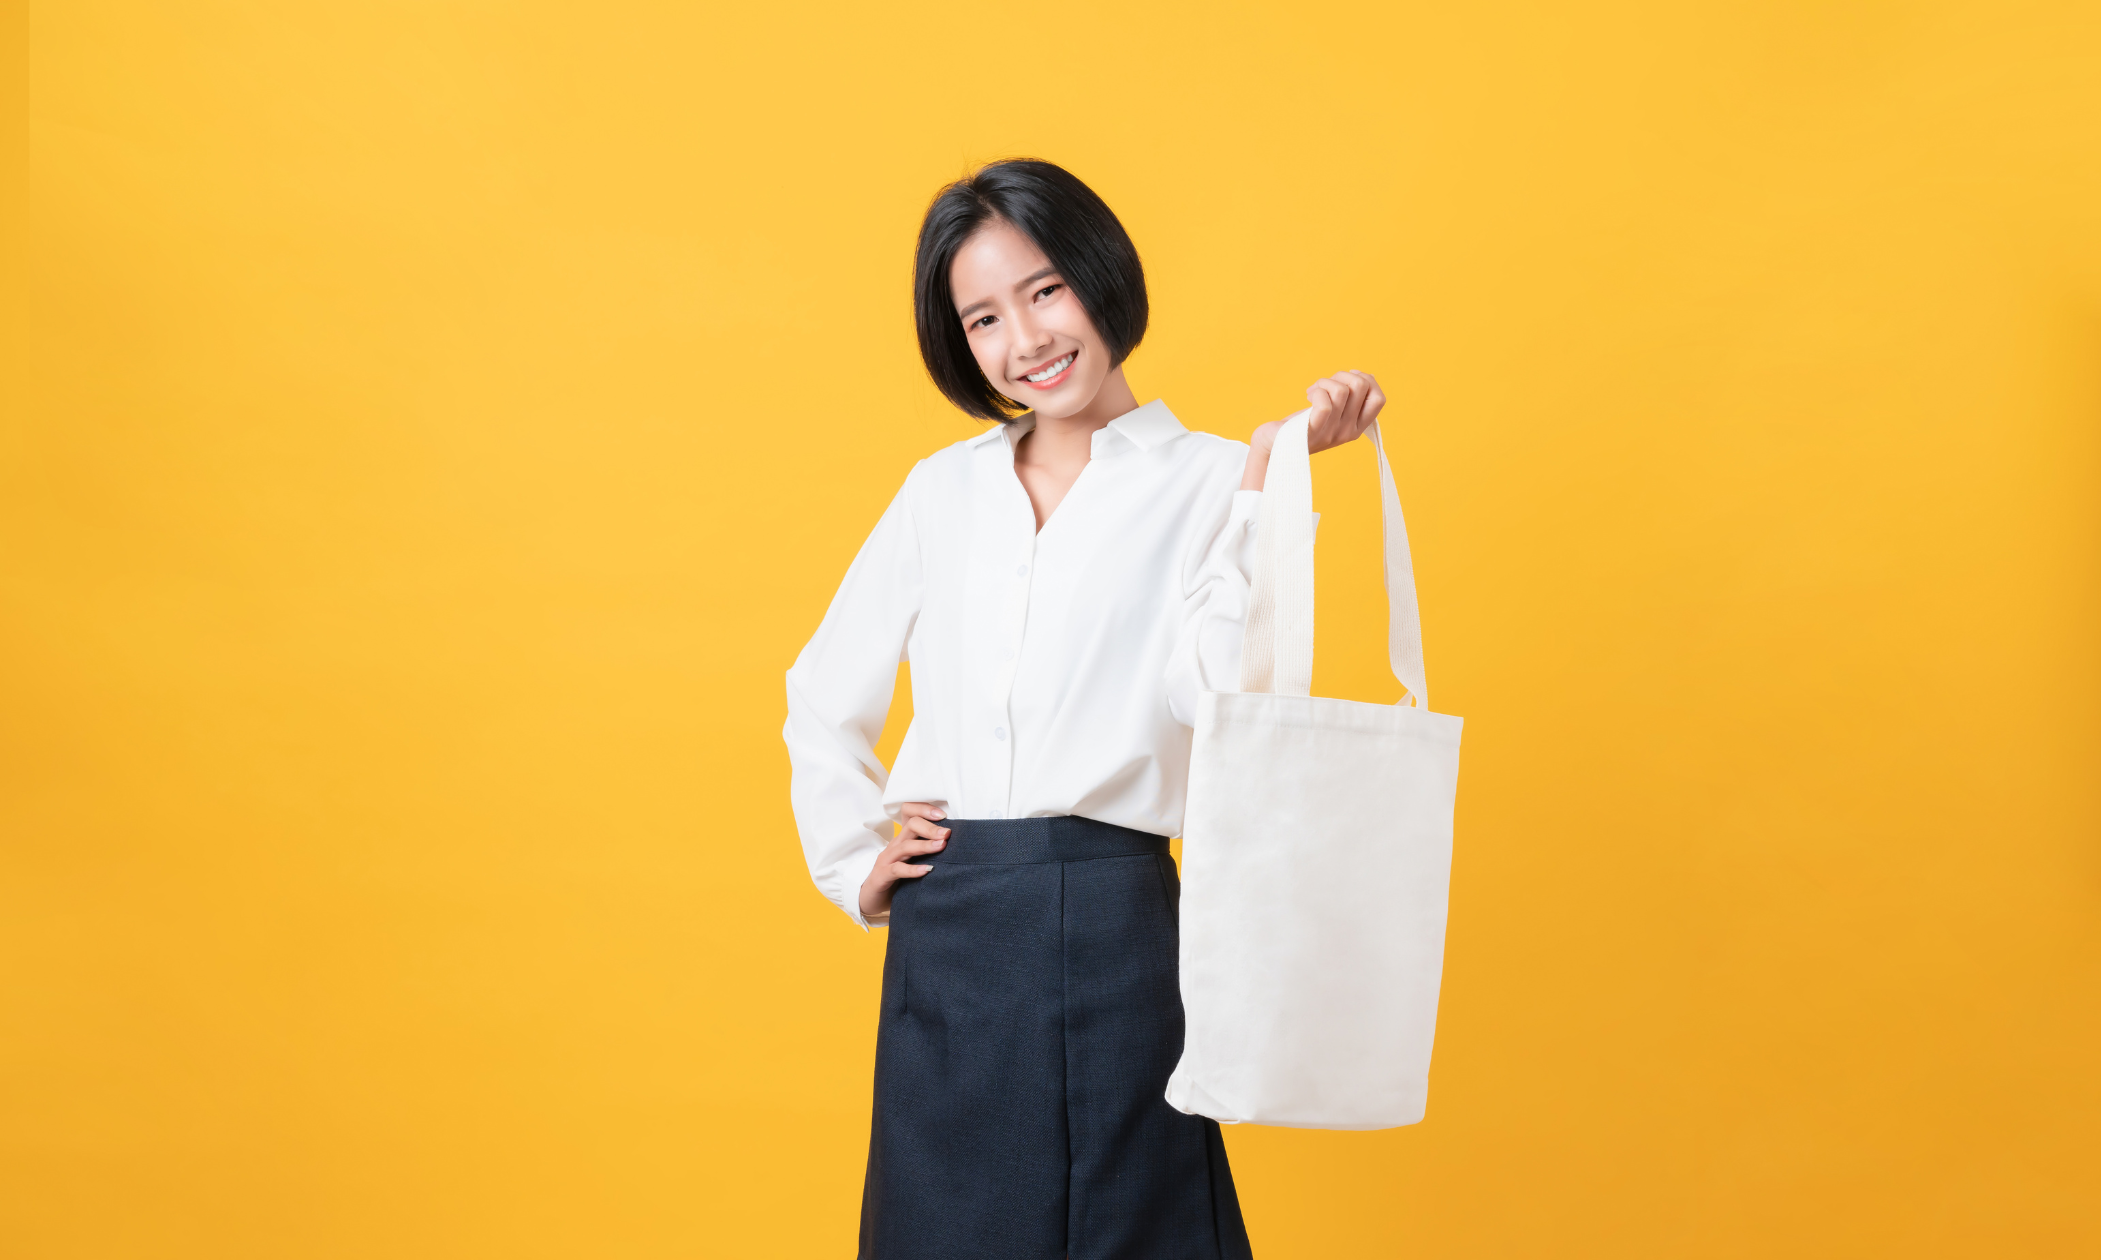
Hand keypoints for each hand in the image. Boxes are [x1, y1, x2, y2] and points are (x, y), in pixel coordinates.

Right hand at [859, 802, 947, 919]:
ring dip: (925, 845)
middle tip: (947, 834)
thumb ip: (929, 852)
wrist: (871, 899)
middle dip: (930, 827)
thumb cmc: (898, 879)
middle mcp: (895, 845)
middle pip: (911, 825)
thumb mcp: (914, 861)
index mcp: (903, 838)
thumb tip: (957, 845)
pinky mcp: (883, 875)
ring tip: (942, 846)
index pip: (910, 813)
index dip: (925, 809)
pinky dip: (913, 869)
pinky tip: (927, 870)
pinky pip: (897, 869)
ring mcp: (887, 859)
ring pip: (906, 846)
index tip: (943, 815)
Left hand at [1242, 370, 1386, 489]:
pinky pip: (1325, 404)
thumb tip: (1364, 374)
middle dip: (1343, 375)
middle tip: (1326, 384)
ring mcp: (1332, 432)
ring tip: (1314, 390)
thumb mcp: (1334, 413)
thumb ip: (1350, 399)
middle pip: (1361, 387)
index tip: (1349, 379)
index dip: (1368, 380)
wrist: (1276, 446)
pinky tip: (1309, 396)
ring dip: (1325, 381)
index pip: (1379, 399)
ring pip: (1342, 390)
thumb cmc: (1303, 424)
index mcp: (1357, 428)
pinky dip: (1317, 391)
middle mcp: (1348, 431)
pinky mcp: (1313, 430)